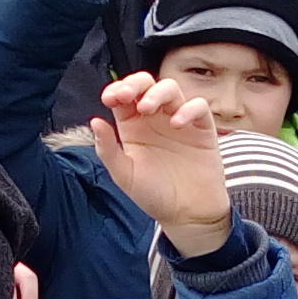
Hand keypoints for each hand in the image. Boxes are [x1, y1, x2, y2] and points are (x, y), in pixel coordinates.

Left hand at [91, 74, 232, 253]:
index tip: (110, 98)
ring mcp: (180, 120)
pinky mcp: (202, 128)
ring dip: (158, 93)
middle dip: (135, 83)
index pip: (124, 96)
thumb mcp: (124, 175)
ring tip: (148, 109)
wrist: (187, 215)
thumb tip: (95, 121)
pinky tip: (177, 124)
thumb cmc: (154, 195)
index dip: (116, 90)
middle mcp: (156, 119)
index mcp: (133, 126)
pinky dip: (188, 109)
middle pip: (147, 84)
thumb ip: (107, 149)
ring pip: (171, 89)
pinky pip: (199, 107)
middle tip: (127, 95)